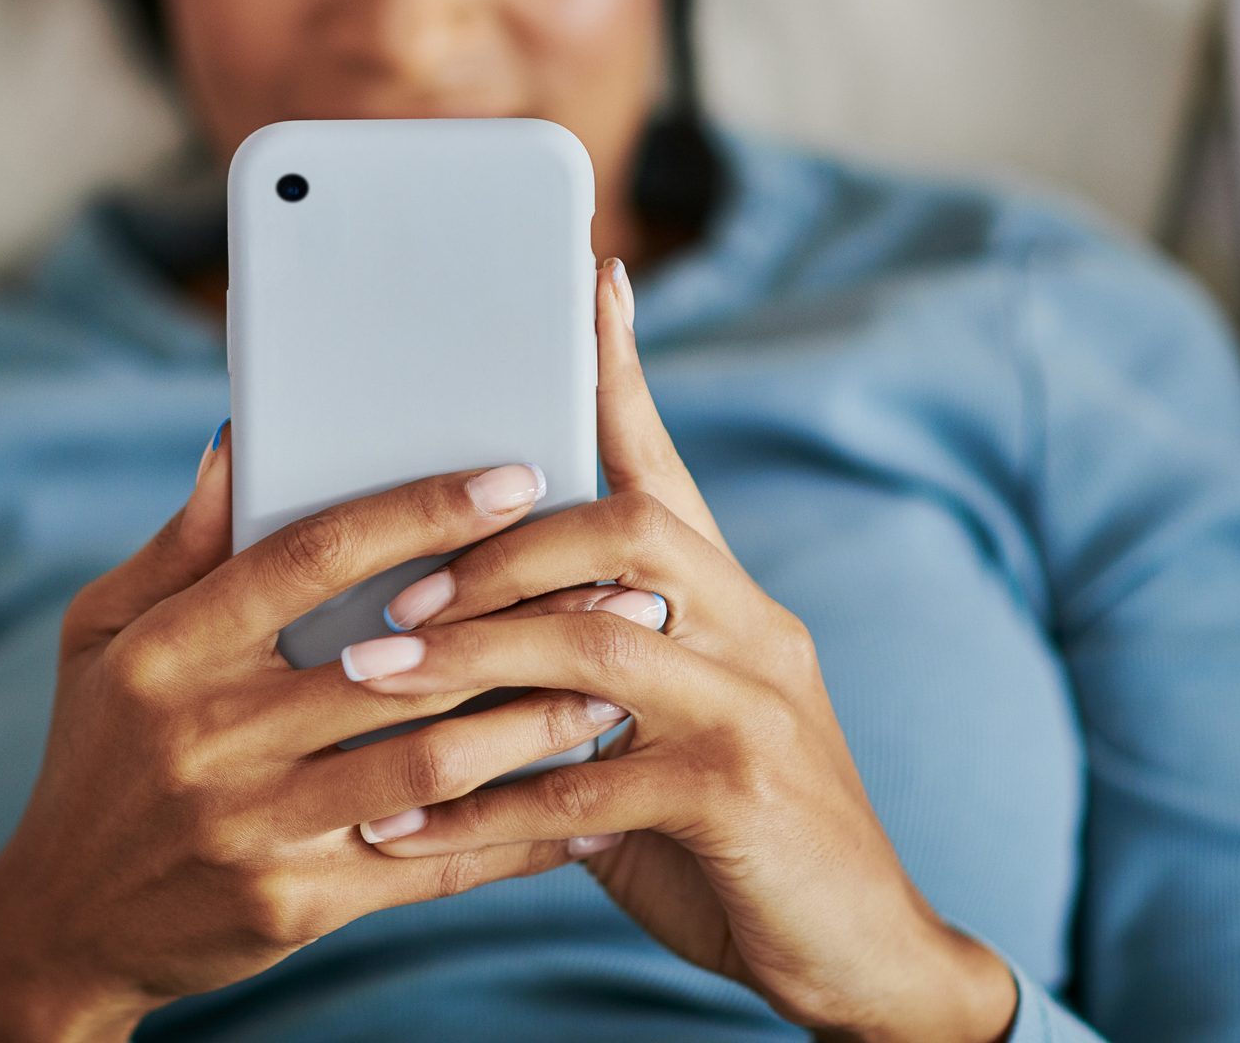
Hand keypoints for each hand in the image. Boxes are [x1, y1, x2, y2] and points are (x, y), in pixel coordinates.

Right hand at [0, 425, 621, 1041]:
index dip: (420, 511)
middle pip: (400, 662)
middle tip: (620, 584)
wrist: (63, 924)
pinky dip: (516, 841)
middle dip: (523, 619)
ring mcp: (255, 825)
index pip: (310, 556)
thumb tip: (244, 438)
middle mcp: (213, 733)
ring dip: (538, 725)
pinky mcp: (295, 904)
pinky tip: (586, 814)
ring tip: (618, 687)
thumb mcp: (103, 635)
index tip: (516, 477)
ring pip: (431, 763)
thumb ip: (182, 543)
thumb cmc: (96, 755)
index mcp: (172, 649)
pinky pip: (431, 867)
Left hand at [354, 259, 1020, 1042]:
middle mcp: (750, 633)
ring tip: (371, 675)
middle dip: (498, 548)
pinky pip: (585, 785)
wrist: (868, 956)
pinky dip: (483, 805)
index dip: (624, 374)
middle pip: (627, 531)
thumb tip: (454, 641)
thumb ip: (586, 680)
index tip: (592, 284)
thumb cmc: (739, 840)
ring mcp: (752, 708)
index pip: (668, 469)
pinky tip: (405, 827)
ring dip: (470, 655)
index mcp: (730, 605)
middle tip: (398, 587)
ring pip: (595, 642)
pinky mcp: (737, 795)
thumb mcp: (667, 737)